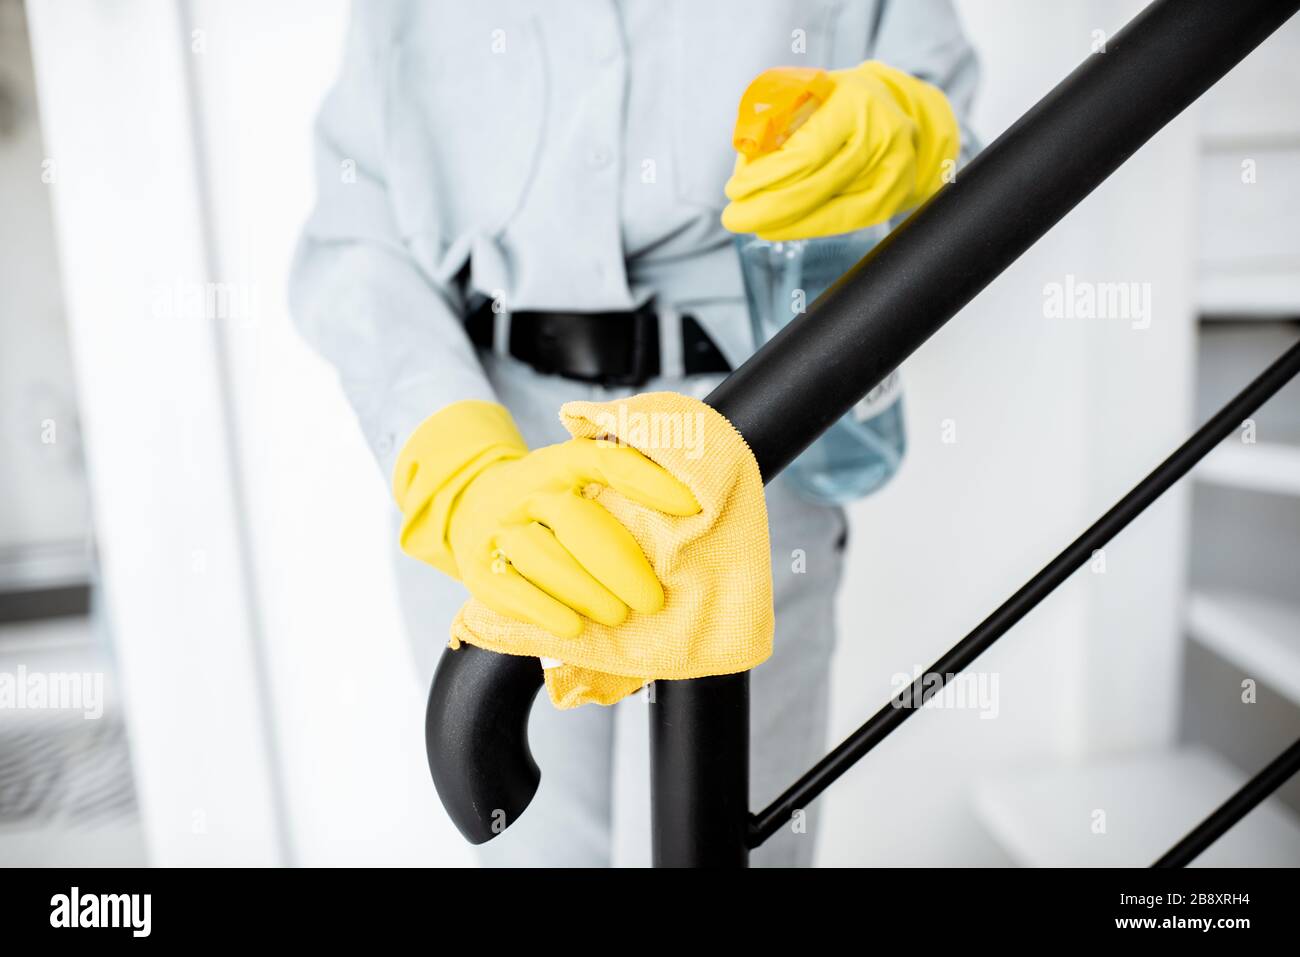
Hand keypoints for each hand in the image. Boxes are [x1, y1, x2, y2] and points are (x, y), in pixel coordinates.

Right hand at [449, 437, 698, 637]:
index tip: (691, 505)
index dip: (647, 480)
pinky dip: (546, 611)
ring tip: (618, 616)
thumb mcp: (578, 482)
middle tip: (652, 601)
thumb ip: (623, 491)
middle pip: (574, 521)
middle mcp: (525, 490)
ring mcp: (497, 528)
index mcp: (559, 464)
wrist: (472, 505)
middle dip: (619, 565)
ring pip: (543, 558)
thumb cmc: (550, 504)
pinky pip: (512, 591)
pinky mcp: (477, 567)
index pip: (603, 460)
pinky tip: (573, 628)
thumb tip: (692, 514)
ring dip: (587, 592)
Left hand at [722, 61, 959, 240]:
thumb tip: (746, 164)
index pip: (805, 153)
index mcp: (855, 102)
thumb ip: (776, 120)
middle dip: (767, 208)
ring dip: (781, 221)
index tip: (735, 189)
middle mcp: (881, 137)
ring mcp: (892, 172)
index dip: (765, 178)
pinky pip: (841, 222)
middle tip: (733, 217)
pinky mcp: (892, 199)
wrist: (895, 112)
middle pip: (814, 188)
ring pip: (827, 211)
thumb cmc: (839, 102)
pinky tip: (778, 228)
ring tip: (751, 222)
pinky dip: (805, 227)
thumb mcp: (808, 92)